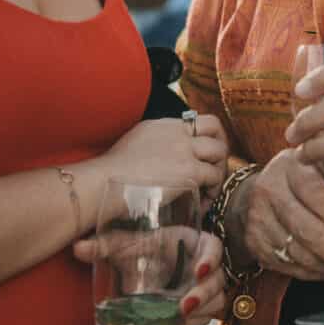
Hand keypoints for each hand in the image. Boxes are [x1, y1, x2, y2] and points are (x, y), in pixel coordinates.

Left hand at [71, 229, 228, 324]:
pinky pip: (207, 315)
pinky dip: (196, 320)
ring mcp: (205, 286)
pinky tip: (180, 322)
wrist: (150, 265)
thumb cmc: (146, 248)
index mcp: (194, 243)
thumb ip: (106, 246)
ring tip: (180, 317)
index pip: (214, 247)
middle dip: (204, 294)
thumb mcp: (129, 246)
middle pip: (217, 280)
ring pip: (216, 300)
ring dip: (202, 311)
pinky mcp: (201, 304)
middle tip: (183, 305)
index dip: (211, 258)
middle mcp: (204, 265)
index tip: (198, 270)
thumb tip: (78, 248)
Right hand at [102, 114, 227, 198]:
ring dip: (218, 170)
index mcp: (162, 124)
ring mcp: (184, 149)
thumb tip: (159, 161)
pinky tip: (203, 204)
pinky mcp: (189, 171)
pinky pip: (214, 176)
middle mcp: (176, 132)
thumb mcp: (133, 146)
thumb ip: (152, 146)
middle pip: (215, 127)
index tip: (203, 154)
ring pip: (219, 151)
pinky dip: (212, 191)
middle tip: (216, 167)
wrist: (102, 184)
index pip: (195, 120)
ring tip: (209, 189)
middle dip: (220, 146)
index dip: (206, 136)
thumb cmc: (110, 175)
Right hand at [229, 148, 323, 283]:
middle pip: (307, 230)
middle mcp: (270, 191)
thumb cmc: (298, 179)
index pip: (317, 196)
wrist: (253, 193)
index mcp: (291, 166)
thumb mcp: (323, 172)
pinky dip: (313, 272)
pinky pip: (288, 265)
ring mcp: (259, 219)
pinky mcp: (255, 243)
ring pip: (298, 252)